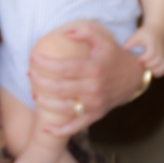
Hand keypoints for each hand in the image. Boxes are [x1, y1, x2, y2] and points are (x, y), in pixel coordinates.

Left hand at [29, 20, 144, 135]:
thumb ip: (84, 31)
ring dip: (45, 102)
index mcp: (94, 69)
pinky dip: (61, 131)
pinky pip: (77, 126)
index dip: (46, 63)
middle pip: (59, 88)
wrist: (134, 77)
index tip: (33, 58)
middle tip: (29, 74)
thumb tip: (65, 33)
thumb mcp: (103, 39)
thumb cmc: (114, 56)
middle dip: (40, 81)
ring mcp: (95, 104)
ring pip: (64, 108)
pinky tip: (46, 129)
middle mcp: (94, 89)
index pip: (64, 68)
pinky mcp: (96, 115)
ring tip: (33, 93)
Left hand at [123, 26, 163, 75]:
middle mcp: (161, 49)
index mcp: (153, 43)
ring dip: (154, 70)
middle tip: (140, 66)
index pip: (152, 53)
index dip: (144, 58)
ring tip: (145, 70)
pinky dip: (159, 72)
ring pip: (163, 65)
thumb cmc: (144, 34)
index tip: (138, 59)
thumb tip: (123, 50)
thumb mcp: (136, 35)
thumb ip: (130, 42)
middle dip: (148, 65)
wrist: (157, 31)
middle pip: (158, 61)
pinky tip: (151, 72)